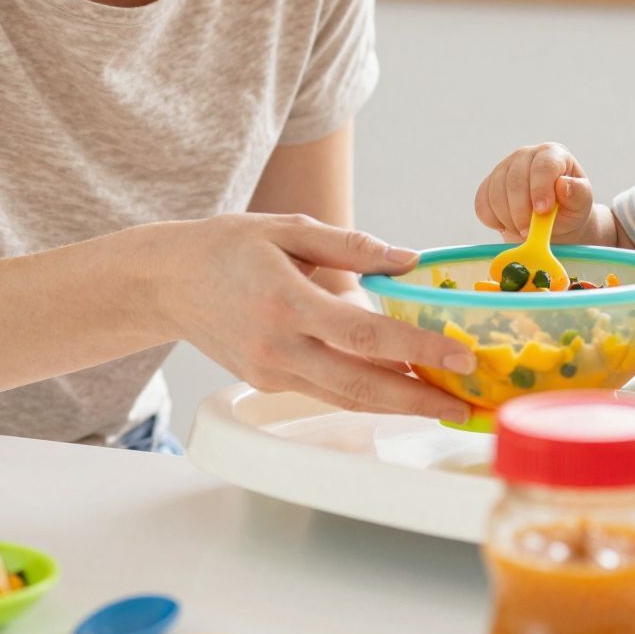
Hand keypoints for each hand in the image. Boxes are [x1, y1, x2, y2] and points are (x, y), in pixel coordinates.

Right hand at [152, 214, 475, 422]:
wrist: (167, 282)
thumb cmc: (228, 247)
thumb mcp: (289, 229)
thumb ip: (353, 246)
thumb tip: (409, 259)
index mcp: (285, 301)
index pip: (364, 333)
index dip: (416, 349)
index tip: (460, 355)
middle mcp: (277, 346)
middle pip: (360, 384)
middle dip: (419, 399)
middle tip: (467, 404)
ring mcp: (271, 371)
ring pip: (346, 398)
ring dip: (400, 404)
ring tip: (446, 401)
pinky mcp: (268, 382)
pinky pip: (327, 391)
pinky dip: (367, 392)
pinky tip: (401, 385)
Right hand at [474, 142, 598, 244]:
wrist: (553, 220)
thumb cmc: (570, 208)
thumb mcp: (581, 203)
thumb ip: (578, 194)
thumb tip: (563, 185)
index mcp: (552, 154)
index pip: (543, 166)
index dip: (540, 189)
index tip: (542, 212)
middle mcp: (525, 155)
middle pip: (515, 180)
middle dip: (521, 211)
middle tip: (530, 232)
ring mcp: (504, 168)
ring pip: (496, 193)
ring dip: (508, 219)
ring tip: (524, 231)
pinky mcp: (488, 185)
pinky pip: (481, 204)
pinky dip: (492, 220)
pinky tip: (507, 226)